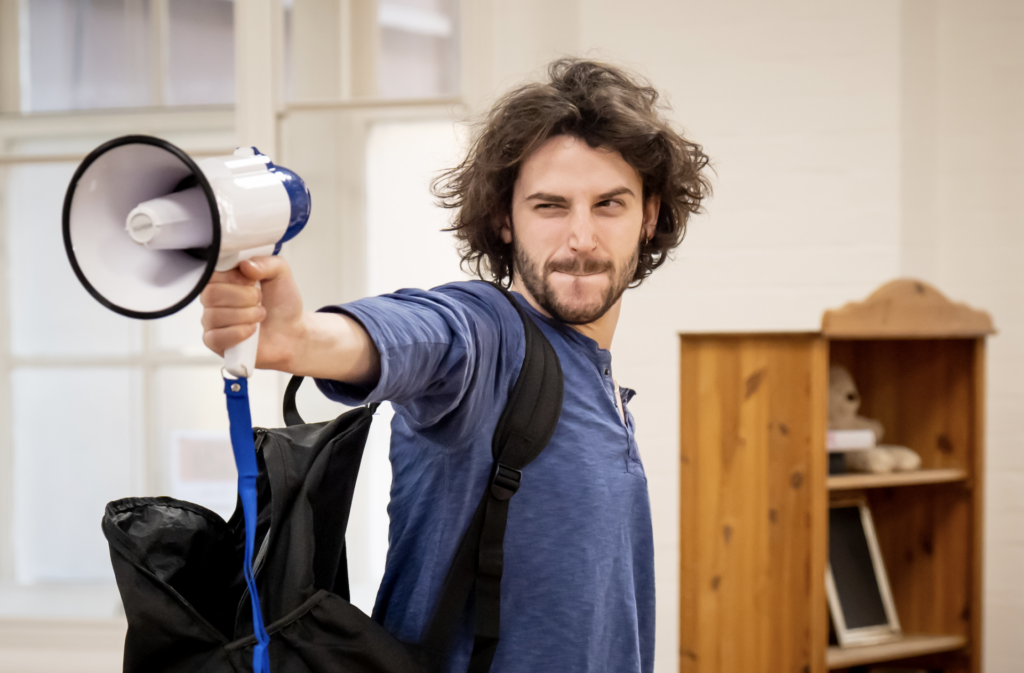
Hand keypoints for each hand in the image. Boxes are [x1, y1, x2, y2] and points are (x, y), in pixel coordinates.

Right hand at [200, 256, 303, 370]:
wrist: (292, 332)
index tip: (252, 281)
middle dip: (244, 297)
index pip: (211, 272)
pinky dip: (239, 333)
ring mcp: (212, 321)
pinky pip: (215, 337)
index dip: (234, 278)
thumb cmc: (282, 304)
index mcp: (224, 279)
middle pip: (211, 294)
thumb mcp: (281, 274)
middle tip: (260, 300)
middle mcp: (213, 299)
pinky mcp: (215, 342)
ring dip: (246, 316)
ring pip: (214, 316)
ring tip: (260, 315)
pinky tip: (252, 330)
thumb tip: (246, 265)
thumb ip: (266, 263)